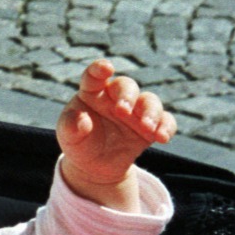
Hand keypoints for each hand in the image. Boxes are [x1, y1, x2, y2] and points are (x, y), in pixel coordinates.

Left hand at [56, 60, 175, 207]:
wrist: (94, 167)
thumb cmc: (79, 144)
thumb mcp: (68, 137)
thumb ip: (71, 126)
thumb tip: (82, 121)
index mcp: (92, 92)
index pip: (94, 75)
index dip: (99, 69)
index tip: (106, 68)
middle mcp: (115, 97)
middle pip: (127, 86)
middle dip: (128, 96)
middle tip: (123, 111)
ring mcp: (135, 111)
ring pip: (149, 101)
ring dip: (151, 112)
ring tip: (146, 128)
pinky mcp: (149, 128)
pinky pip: (164, 121)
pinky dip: (166, 127)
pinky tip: (162, 137)